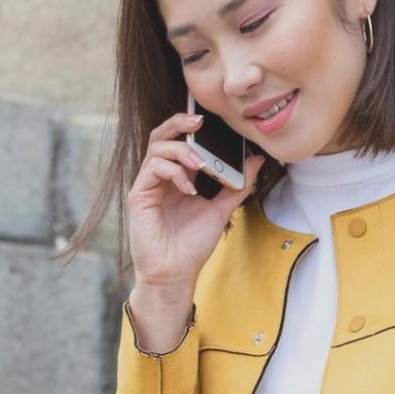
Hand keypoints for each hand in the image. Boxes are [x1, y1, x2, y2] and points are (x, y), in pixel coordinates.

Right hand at [127, 112, 265, 290]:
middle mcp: (160, 177)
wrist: (175, 274)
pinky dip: (173, 172)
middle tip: (200, 122)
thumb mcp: (221, 209)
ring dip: (181, 151)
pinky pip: (152, 168)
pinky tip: (189, 189)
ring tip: (200, 164)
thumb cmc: (193, 245)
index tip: (212, 120)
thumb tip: (256, 160)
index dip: (190, 125)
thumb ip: (237, 185)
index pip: (179, 140)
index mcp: (177, 176)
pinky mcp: (138, 195)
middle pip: (161, 135)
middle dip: (180, 123)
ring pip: (157, 147)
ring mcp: (147, 184)